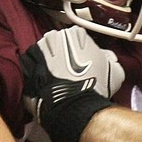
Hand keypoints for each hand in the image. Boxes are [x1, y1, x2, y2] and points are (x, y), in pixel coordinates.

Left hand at [21, 25, 124, 141]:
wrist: (75, 107)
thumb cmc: (95, 87)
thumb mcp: (115, 70)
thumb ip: (109, 59)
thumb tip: (107, 58)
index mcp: (74, 33)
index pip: (74, 36)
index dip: (78, 49)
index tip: (80, 59)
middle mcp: (53, 38)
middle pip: (54, 42)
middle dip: (58, 54)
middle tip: (66, 69)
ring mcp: (37, 54)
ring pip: (38, 53)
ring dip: (43, 61)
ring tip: (51, 75)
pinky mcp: (27, 70)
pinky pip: (27, 69)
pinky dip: (32, 74)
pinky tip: (41, 83)